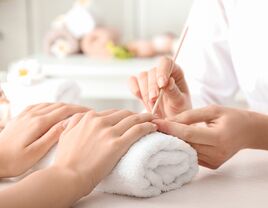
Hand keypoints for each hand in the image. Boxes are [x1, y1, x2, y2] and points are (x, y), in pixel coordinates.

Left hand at [0, 103, 88, 177]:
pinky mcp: (21, 117)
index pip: (64, 111)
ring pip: (50, 104)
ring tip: (73, 110)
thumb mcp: (35, 152)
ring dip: (63, 105)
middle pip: (58, 105)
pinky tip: (52, 108)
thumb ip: (52, 136)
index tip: (89, 112)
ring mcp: (26, 115)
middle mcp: (33, 115)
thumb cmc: (13, 161)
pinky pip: (39, 105)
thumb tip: (67, 123)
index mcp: (38, 123)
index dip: (79, 110)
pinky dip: (50, 105)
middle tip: (85, 111)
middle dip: (74, 106)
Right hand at [52, 110, 156, 196]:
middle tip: (145, 117)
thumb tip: (81, 116)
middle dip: (136, 114)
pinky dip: (147, 127)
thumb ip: (75, 122)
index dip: (123, 114)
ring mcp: (109, 132)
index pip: (112, 112)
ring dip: (146, 117)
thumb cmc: (66, 159)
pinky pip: (137, 130)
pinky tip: (153, 127)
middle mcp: (100, 122)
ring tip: (153, 119)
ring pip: (133, 119)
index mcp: (89, 118)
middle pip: (124, 113)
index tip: (129, 117)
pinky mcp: (117, 144)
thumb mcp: (66, 134)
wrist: (68, 176)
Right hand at [128, 56, 191, 117]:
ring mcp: (150, 78)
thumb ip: (174, 92)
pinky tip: (140, 99)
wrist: (170, 121)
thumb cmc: (179, 111)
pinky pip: (132, 81)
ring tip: (152, 106)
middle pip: (152, 71)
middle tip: (154, 101)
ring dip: (145, 92)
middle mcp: (161, 72)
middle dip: (152, 87)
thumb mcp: (181, 103)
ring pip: (142, 77)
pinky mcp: (140, 86)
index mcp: (175, 71)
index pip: (166, 62)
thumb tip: (168, 81)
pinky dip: (134, 89)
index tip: (162, 85)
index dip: (162, 71)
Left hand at [153, 105, 267, 168]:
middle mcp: (216, 153)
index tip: (155, 122)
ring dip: (173, 142)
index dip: (170, 128)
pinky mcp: (212, 165)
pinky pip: (192, 155)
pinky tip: (174, 139)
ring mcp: (214, 161)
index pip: (188, 134)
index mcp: (219, 137)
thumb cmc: (231, 117)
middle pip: (185, 144)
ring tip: (161, 132)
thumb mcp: (212, 110)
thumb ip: (190, 115)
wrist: (248, 132)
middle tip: (154, 126)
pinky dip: (182, 147)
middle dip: (168, 135)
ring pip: (186, 151)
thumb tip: (168, 120)